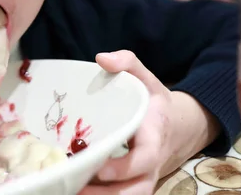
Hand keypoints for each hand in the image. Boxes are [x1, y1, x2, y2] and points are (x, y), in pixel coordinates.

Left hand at [79, 50, 172, 194]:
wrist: (173, 125)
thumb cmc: (153, 101)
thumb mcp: (145, 78)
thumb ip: (128, 63)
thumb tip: (102, 58)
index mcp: (154, 138)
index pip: (145, 160)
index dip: (124, 167)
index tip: (100, 169)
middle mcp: (150, 165)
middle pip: (136, 191)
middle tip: (74, 189)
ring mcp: (141, 178)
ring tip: (66, 191)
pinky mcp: (130, 184)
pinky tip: (70, 188)